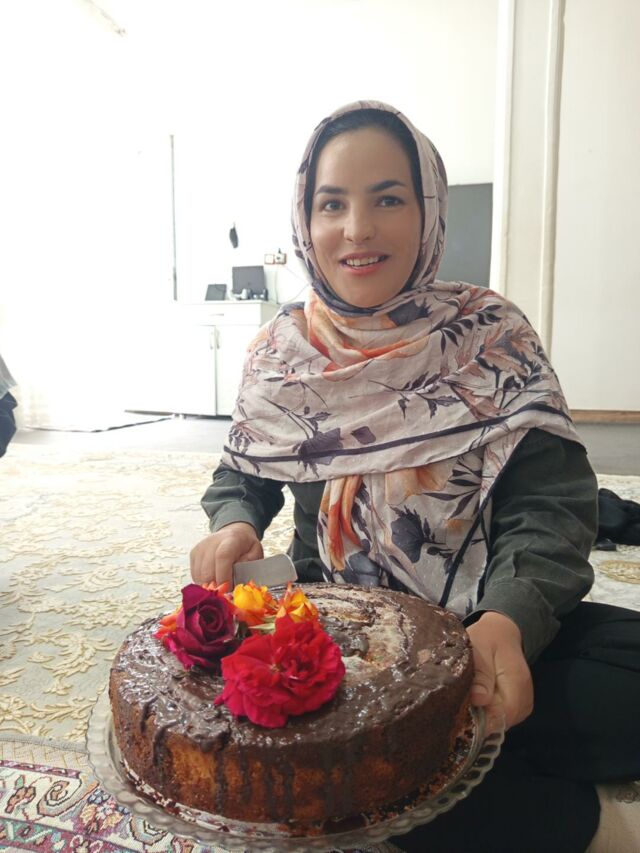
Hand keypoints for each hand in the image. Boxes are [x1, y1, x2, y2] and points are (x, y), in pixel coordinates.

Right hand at [189, 522, 262, 586]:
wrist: (233, 533)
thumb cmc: (245, 546)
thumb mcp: (256, 552)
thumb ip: (250, 564)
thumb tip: (237, 577)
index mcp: (231, 539)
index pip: (222, 557)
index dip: (224, 576)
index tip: (229, 590)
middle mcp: (212, 542)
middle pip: (208, 570)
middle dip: (217, 587)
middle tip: (226, 593)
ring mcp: (200, 548)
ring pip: (200, 576)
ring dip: (210, 586)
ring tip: (221, 586)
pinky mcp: (193, 554)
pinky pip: (195, 575)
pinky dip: (203, 582)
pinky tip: (214, 580)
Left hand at [466, 611, 533, 730]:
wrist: (502, 633)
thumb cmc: (487, 638)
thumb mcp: (479, 648)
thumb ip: (480, 674)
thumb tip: (479, 700)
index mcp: (517, 682)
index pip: (503, 714)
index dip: (481, 719)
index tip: (460, 712)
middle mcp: (525, 698)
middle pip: (501, 722)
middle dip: (479, 719)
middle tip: (458, 705)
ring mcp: (523, 703)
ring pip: (500, 722)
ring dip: (482, 716)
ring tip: (466, 700)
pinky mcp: (517, 706)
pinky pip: (501, 717)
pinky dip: (487, 713)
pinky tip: (475, 701)